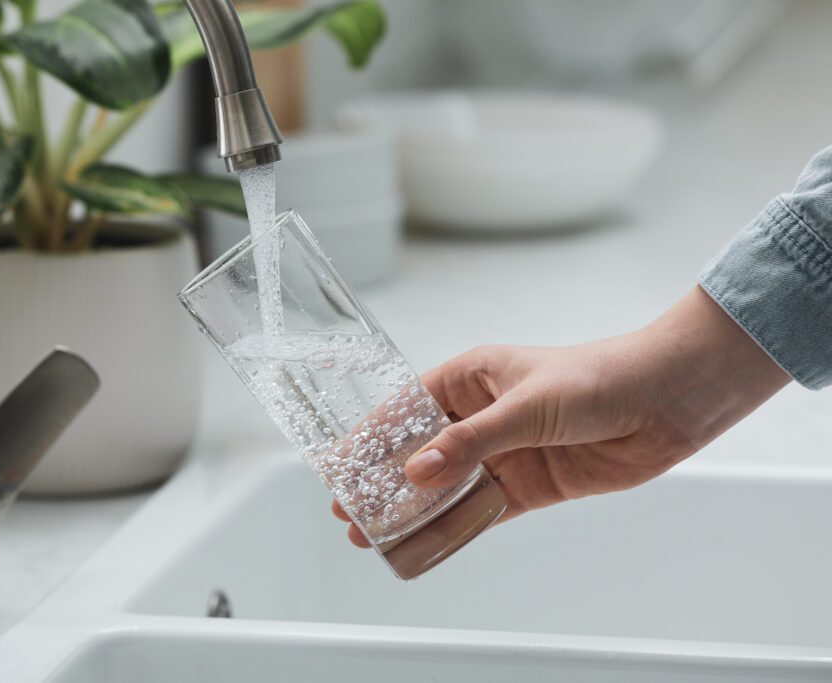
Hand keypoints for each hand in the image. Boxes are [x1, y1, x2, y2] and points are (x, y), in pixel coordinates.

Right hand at [333, 286, 789, 547]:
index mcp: (472, 377)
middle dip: (385, 480)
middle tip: (350, 509)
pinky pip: (483, 509)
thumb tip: (417, 471)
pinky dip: (456, 526)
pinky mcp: (531, 483)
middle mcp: (483, 414)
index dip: (372, 437)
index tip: (340, 464)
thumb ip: (470, 441)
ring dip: (415, 508)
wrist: (667, 400)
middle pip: (421, 451)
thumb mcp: (524, 405)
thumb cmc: (599, 377)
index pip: (407, 409)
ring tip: (377, 532)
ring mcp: (505, 450)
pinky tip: (428, 541)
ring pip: (448, 484)